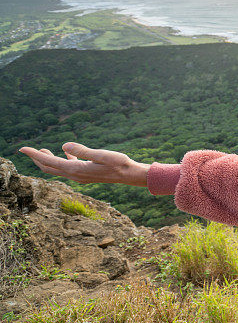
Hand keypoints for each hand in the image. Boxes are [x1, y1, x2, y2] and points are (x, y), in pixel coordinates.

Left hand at [18, 142, 148, 186]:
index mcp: (76, 169)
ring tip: (42, 150)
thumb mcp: (102, 154)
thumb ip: (83, 150)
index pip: (50, 161)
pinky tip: (64, 154)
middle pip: (49, 168)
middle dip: (37, 159)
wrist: (129, 175)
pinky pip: (67, 168)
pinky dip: (61, 161)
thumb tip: (64, 146)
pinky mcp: (85, 175)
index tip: (22, 148)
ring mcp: (80, 176)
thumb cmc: (119, 163)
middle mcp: (75, 175)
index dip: (35, 154)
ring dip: (47, 160)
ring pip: (57, 169)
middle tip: (26, 149)